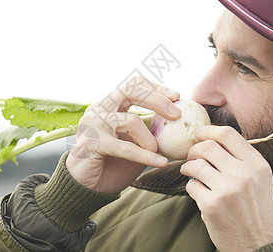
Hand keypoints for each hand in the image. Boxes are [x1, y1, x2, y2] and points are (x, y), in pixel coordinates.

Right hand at [66, 76, 180, 193]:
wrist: (88, 188)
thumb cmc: (114, 164)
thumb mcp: (137, 143)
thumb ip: (152, 130)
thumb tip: (183, 122)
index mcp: (109, 104)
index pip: (133, 84)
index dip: (156, 88)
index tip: (177, 97)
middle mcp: (98, 108)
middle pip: (130, 90)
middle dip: (157, 99)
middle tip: (176, 114)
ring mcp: (92, 124)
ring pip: (130, 120)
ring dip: (150, 139)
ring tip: (157, 152)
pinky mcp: (91, 143)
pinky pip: (125, 147)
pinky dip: (145, 156)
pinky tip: (160, 163)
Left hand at [180, 125, 272, 250]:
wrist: (259, 245)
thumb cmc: (257, 211)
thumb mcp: (260, 180)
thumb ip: (242, 159)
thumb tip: (212, 139)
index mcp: (257, 165)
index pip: (228, 134)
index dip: (208, 130)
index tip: (199, 133)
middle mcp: (244, 174)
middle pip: (207, 146)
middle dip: (194, 150)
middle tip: (191, 157)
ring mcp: (227, 190)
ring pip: (195, 165)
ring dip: (188, 168)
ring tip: (190, 173)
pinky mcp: (211, 205)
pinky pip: (191, 186)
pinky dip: (192, 187)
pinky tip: (199, 193)